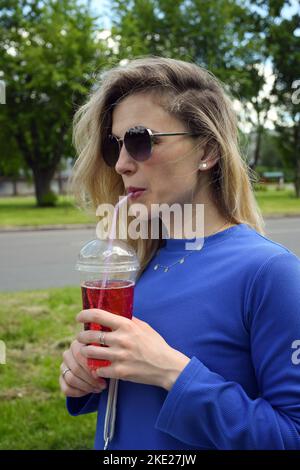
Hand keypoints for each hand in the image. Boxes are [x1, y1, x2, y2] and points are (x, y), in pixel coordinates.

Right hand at [59, 339, 106, 396]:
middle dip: (91, 379)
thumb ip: (101, 357)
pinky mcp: (61, 378)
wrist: (98, 365)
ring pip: (71, 379)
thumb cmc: (103, 357)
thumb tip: (99, 370)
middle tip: (103, 385)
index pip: (80, 355)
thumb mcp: (103, 353)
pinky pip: (66, 389)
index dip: (90, 366)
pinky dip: (78, 392)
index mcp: (77, 344)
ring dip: (86, 386)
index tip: (101, 374)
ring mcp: (63, 366)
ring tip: (98, 388)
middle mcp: (67, 354)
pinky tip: (89, 391)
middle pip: (76, 369)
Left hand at [76, 309, 190, 390]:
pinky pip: (98, 369)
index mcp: (126, 325)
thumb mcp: (144, 327)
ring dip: (85, 352)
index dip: (84, 315)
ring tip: (86, 351)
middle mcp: (121, 339)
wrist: (166, 366)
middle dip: (81, 336)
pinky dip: (96, 369)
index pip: (98, 315)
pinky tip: (98, 367)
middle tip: (81, 337)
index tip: (79, 317)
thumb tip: (117, 312)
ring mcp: (119, 356)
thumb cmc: (156, 345)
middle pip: (90, 335)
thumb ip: (129, 320)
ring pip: (90, 353)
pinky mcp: (120, 372)